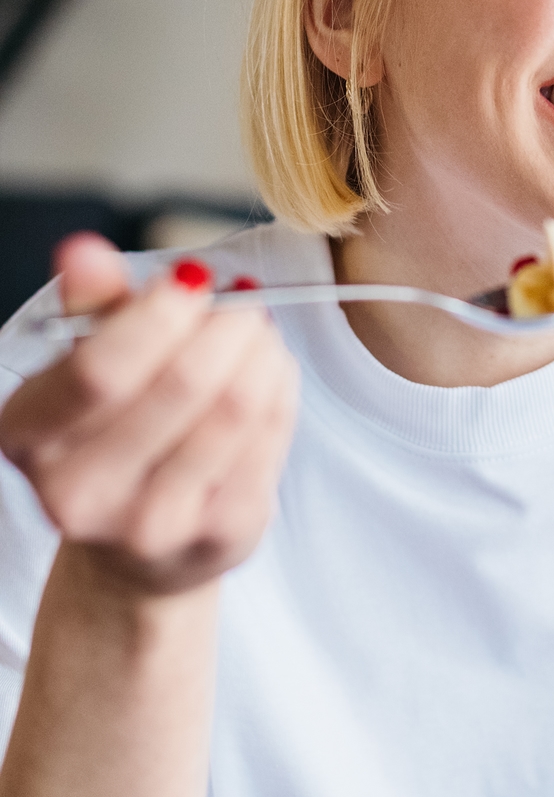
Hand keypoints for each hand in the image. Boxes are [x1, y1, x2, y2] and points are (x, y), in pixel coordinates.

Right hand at [0, 234, 297, 599]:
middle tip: (243, 300)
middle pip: (183, 384)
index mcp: (30, 436)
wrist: (136, 545)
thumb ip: (91, 304)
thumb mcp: (86, 362)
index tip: (193, 279)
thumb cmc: (112, 431)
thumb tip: (85, 250)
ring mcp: (152, 524)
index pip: (101, 370)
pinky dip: (280, 388)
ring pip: (236, 409)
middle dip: (227, 323)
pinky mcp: (219, 535)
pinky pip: (271, 438)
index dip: (159, 315)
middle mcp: (80, 494)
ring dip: (261, 351)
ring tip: (258, 331)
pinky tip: (270, 373)